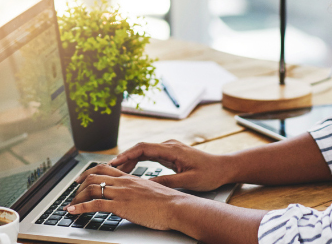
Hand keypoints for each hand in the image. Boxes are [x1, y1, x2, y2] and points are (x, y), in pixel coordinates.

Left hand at [66, 164, 189, 230]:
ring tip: (71, 205)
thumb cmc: (168, 202)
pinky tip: (72, 211)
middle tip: (72, 193)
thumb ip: (139, 191)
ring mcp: (121, 193)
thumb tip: (135, 196)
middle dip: (79, 185)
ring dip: (77, 197)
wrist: (176, 206)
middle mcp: (123, 183)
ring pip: (91, 189)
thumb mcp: (150, 192)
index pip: (105, 169)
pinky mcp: (120, 206)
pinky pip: (94, 204)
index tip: (80, 179)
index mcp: (130, 178)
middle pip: (94, 176)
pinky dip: (79, 208)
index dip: (89, 173)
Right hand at [110, 140, 232, 190]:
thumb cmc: (210, 174)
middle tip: (108, 169)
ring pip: (143, 152)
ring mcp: (169, 149)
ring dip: (129, 160)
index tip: (113, 163)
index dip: (126, 155)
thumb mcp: (188, 181)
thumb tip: (147, 185)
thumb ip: (167, 182)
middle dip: (123, 158)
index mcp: (172, 149)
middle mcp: (169, 146)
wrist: (224, 168)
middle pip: (140, 149)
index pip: (143, 148)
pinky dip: (138, 162)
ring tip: (115, 171)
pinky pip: (150, 156)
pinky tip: (130, 170)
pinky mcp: (170, 155)